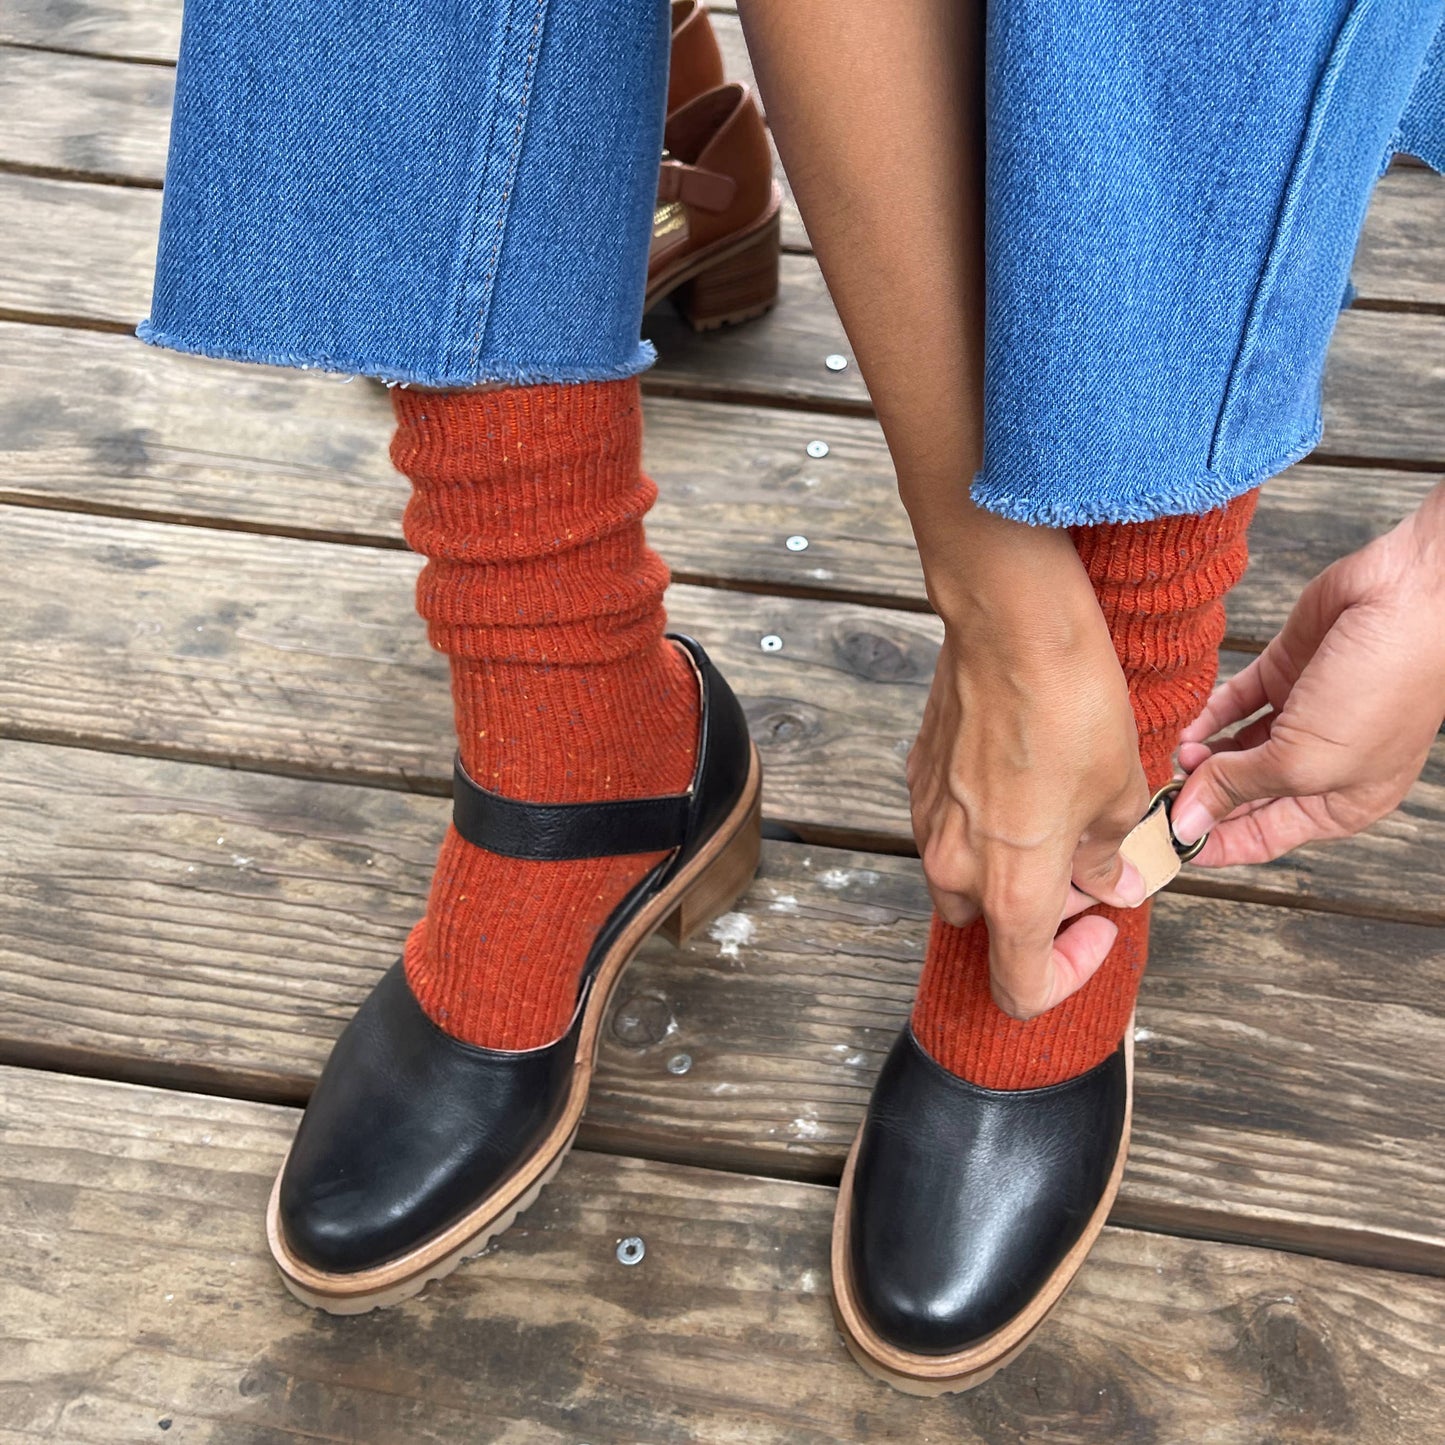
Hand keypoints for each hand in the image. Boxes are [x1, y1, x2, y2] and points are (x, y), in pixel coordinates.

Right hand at [908, 548, 1149, 1019]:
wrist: (1010, 622)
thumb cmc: (1071, 705)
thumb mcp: (1119, 791)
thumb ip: (1112, 855)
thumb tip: (1112, 884)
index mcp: (1012, 886)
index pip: (1021, 987)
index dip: (1068, 975)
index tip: (1099, 926)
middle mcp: (956, 866)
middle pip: (992, 929)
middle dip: (1041, 912)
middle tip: (1088, 864)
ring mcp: (928, 821)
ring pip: (966, 877)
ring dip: (1010, 868)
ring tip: (1059, 814)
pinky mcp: (918, 779)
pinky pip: (949, 826)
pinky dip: (985, 824)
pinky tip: (1024, 775)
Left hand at [1171, 485, 1444, 863]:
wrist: (1414, 598)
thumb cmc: (1382, 690)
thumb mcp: (1304, 759)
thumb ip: (1238, 788)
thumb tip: (1186, 822)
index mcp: (1341, 803)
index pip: (1263, 837)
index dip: (1213, 842)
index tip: (1164, 844)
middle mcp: (1321, 764)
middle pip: (1243, 794)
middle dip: (1200, 797)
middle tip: (1155, 796)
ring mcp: (1303, 715)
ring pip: (1235, 748)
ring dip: (1201, 756)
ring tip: (1177, 756)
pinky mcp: (1286, 671)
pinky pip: (1235, 703)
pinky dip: (1208, 716)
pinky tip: (1184, 727)